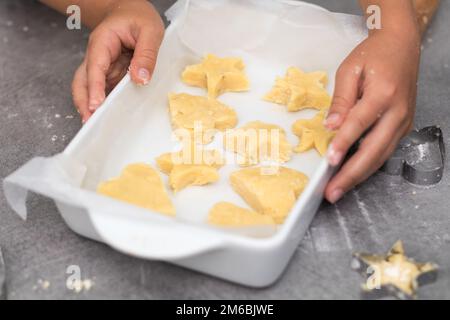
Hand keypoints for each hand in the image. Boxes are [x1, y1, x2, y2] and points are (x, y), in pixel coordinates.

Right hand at [72, 0, 163, 122]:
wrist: (130, 10)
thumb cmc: (138, 17)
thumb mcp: (150, 31)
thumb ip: (146, 54)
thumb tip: (140, 79)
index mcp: (103, 42)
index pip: (95, 67)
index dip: (94, 87)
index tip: (95, 105)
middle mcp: (97, 56)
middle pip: (83, 81)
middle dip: (84, 102)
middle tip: (90, 122)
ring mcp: (102, 66)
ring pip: (90, 87)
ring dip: (91, 105)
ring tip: (97, 124)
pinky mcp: (110, 73)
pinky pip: (104, 88)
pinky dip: (104, 102)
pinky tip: (110, 115)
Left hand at [324, 27, 420, 202]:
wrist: (402, 47)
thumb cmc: (374, 55)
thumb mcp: (350, 70)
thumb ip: (340, 100)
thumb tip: (331, 126)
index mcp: (384, 94)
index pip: (360, 123)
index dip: (344, 143)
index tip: (330, 160)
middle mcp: (398, 112)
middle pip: (374, 150)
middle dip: (351, 174)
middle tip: (332, 191)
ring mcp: (404, 122)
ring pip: (381, 156)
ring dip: (358, 176)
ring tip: (338, 190)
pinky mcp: (403, 127)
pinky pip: (384, 151)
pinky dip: (368, 166)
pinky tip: (351, 175)